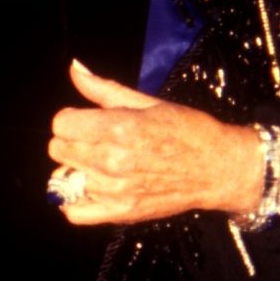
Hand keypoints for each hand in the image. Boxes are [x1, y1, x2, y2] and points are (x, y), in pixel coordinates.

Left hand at [47, 61, 262, 226]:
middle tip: (97, 141)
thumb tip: (74, 67)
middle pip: (59, 149)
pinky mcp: (121, 213)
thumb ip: (103, 89)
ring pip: (63, 176)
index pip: (61, 123)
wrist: (220, 169)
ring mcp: (115, 190)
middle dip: (74, 141)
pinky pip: (74, 212)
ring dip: (77, 168)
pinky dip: (75, 200)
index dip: (72, 119)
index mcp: (119, 127)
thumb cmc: (186, 130)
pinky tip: (90, 188)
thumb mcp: (147, 102)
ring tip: (100, 164)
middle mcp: (113, 160)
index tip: (88, 121)